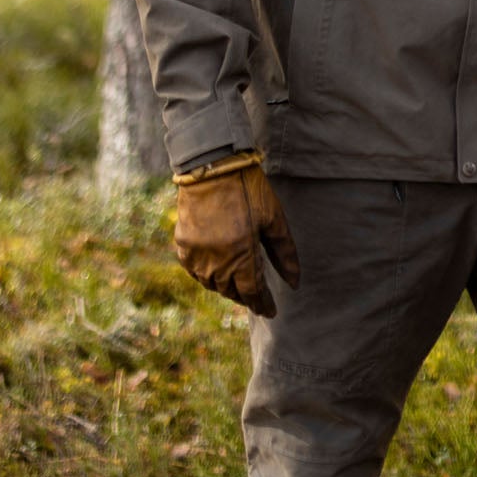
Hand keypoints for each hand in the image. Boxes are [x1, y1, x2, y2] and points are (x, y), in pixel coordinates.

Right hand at [173, 154, 299, 317]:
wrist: (212, 165)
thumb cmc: (248, 188)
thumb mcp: (273, 217)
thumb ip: (284, 253)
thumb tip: (294, 283)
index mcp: (242, 254)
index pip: (253, 292)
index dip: (263, 304)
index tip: (271, 311)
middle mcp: (217, 261)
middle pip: (232, 291)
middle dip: (246, 296)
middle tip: (256, 296)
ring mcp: (197, 255)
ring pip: (213, 284)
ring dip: (227, 287)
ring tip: (238, 283)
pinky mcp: (183, 245)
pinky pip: (195, 272)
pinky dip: (206, 276)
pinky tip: (215, 270)